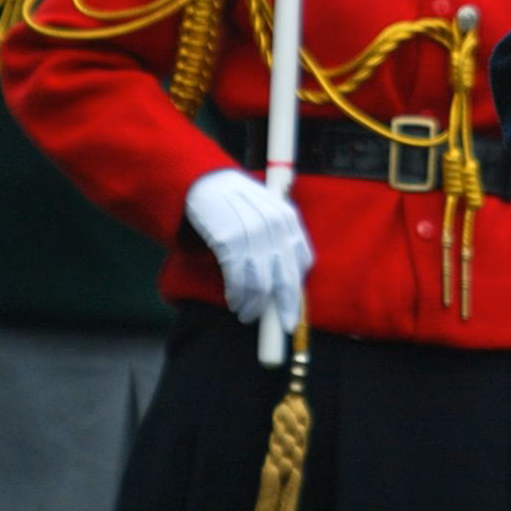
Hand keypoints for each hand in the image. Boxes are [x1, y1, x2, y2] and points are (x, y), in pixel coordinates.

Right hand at [184, 169, 312, 331]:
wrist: (206, 183)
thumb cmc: (238, 203)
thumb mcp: (267, 212)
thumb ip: (280, 238)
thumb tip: (287, 282)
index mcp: (288, 218)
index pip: (304, 261)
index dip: (299, 287)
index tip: (293, 305)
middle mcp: (275, 226)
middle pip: (287, 278)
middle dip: (286, 308)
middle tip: (284, 327)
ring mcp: (253, 234)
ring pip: (261, 286)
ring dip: (255, 307)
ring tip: (247, 315)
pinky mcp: (229, 242)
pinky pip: (238, 281)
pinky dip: (237, 297)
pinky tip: (234, 303)